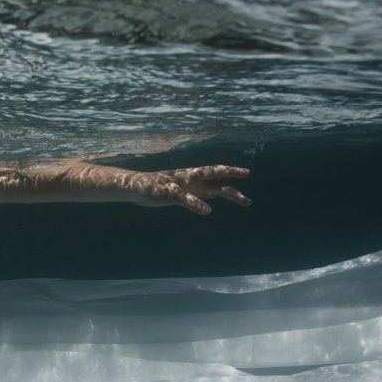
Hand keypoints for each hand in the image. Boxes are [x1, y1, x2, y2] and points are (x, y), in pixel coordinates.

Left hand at [128, 165, 249, 214]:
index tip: (246, 173)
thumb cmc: (150, 188)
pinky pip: (200, 193)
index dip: (231, 173)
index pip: (216, 172)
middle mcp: (192, 179)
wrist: (134, 188)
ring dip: (225, 194)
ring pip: (211, 189)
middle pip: (218, 184)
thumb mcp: (170, 195)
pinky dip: (208, 195)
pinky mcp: (179, 192)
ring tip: (240, 200)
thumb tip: (208, 210)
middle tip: (248, 202)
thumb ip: (190, 201)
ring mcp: (187, 185)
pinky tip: (212, 199)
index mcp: (191, 175)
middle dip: (233, 192)